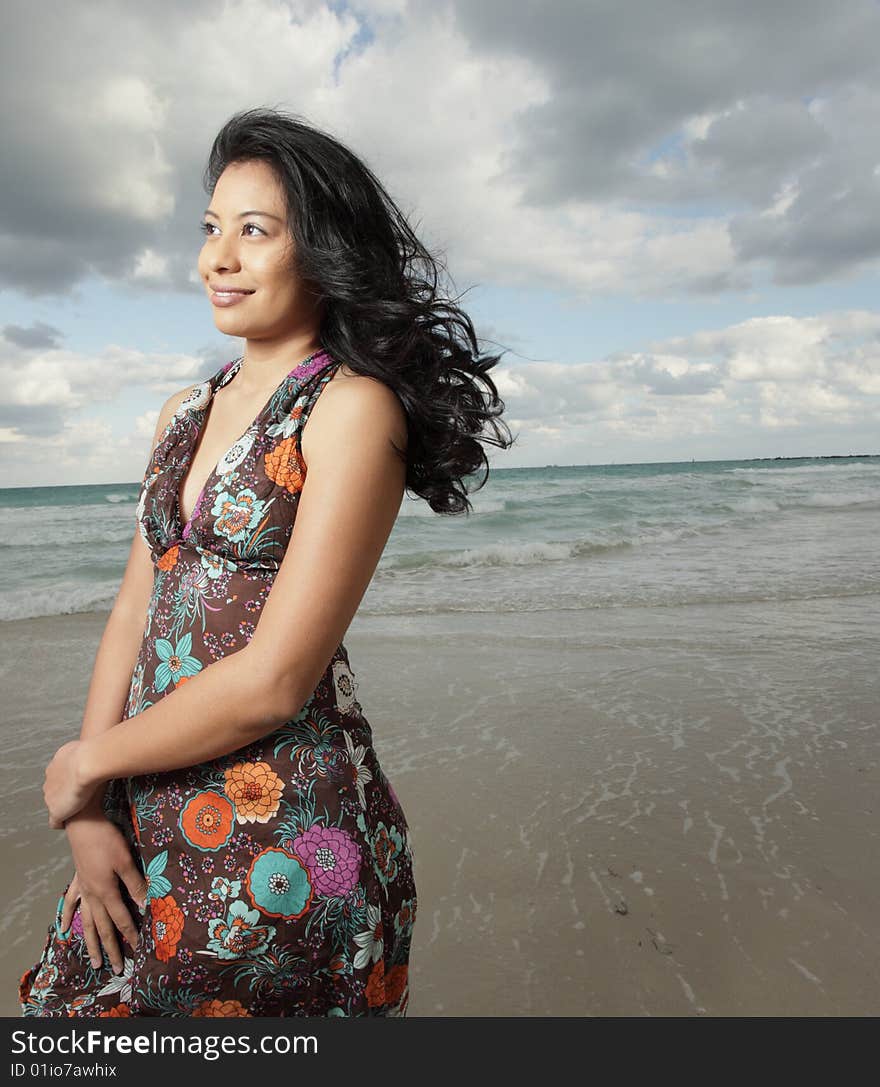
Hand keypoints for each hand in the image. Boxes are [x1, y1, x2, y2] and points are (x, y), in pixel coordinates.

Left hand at [43, 740, 98, 827]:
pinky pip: (55, 822)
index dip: (71, 782)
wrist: (89, 762)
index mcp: (55, 765)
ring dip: (66, 808)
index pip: (59, 776)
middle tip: (84, 798)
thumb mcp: (92, 745)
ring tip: (82, 811)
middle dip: (66, 795)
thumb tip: (106, 749)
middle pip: (54, 791)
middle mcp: (49, 781)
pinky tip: (72, 823)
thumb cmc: (95, 752)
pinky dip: (62, 823)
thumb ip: (92, 751)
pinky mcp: (56, 811)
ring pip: (55, 805)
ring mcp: (50, 797)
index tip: (83, 785)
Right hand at [63, 810, 147, 974]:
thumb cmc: (107, 840)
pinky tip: (64, 931)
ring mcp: (83, 890)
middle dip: (111, 948)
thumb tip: (145, 904)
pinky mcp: (78, 880)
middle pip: (103, 928)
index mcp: (106, 892)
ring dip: (91, 943)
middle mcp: (93, 896)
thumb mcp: (126, 861)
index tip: (137, 949)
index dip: (130, 934)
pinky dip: (68, 917)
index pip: (122, 919)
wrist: (84, 824)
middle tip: (115, 969)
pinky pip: (71, 903)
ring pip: (87, 922)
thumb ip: (135, 884)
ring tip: (94, 961)